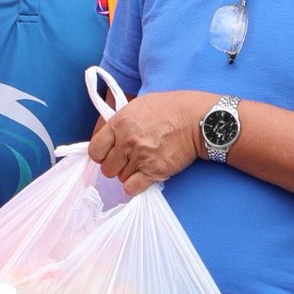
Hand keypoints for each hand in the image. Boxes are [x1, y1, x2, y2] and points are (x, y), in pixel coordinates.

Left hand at [88, 91, 207, 194]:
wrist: (198, 119)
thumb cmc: (171, 109)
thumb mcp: (138, 106)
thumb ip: (120, 122)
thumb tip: (107, 138)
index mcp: (119, 123)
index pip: (95, 149)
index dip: (101, 154)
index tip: (109, 154)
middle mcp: (126, 141)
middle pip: (107, 168)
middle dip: (116, 166)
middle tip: (129, 160)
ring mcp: (140, 157)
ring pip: (121, 178)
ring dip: (129, 174)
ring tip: (143, 163)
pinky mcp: (154, 171)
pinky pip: (132, 188)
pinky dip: (136, 186)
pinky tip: (144, 177)